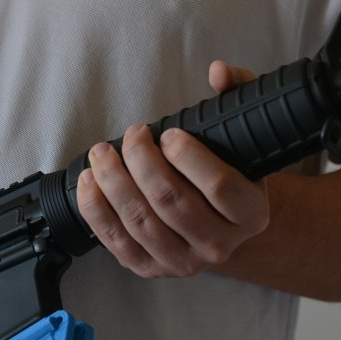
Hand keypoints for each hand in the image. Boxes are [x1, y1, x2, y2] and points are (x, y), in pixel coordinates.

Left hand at [76, 61, 268, 277]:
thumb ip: (238, 95)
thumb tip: (218, 71)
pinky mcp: (150, 268)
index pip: (220, 186)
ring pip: (141, 222)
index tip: (168, 134)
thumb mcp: (241, 137)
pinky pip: (116, 242)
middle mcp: (220, 246)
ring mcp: (184, 262)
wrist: (217, 224)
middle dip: (142, 163)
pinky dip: (96, 210)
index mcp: (251, 214)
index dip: (189, 157)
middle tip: (131, 135)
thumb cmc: (226, 174)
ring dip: (114, 183)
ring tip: (102, 154)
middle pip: (172, 202)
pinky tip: (89, 182)